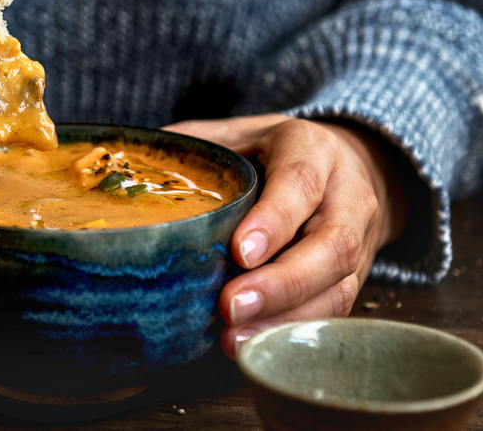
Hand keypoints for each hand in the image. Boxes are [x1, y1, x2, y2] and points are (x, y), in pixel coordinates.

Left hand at [164, 114, 405, 360]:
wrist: (344, 164)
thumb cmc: (270, 152)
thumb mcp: (234, 135)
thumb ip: (191, 149)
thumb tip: (125, 169)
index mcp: (312, 149)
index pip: (300, 182)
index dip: (274, 220)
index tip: (240, 252)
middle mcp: (345, 195)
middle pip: (331, 245)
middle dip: (282, 284)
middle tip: (231, 307)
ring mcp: (357, 240)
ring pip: (338, 285)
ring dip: (285, 318)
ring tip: (234, 339)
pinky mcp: (354, 277)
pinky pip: (333, 310)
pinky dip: (292, 331)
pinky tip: (252, 345)